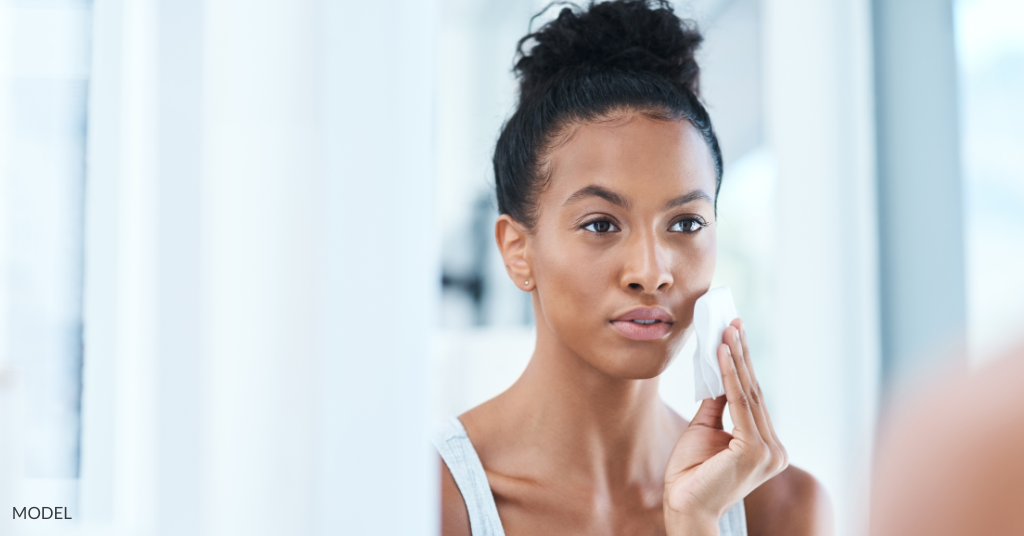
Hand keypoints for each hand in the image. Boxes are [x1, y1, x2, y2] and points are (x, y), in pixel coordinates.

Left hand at [663, 319, 788, 534]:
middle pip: (753, 391)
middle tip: (734, 323)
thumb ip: (716, 404)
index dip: (743, 364)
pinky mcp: (755, 451)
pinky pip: (739, 403)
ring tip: (727, 331)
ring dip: (736, 358)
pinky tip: (722, 353)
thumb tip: (718, 373)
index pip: (753, 397)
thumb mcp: (704, 429)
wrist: (683, 506)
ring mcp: (768, 452)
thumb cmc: (691, 473)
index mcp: (766, 446)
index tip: (736, 334)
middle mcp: (774, 449)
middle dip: (741, 355)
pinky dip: (729, 375)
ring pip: (748, 394)